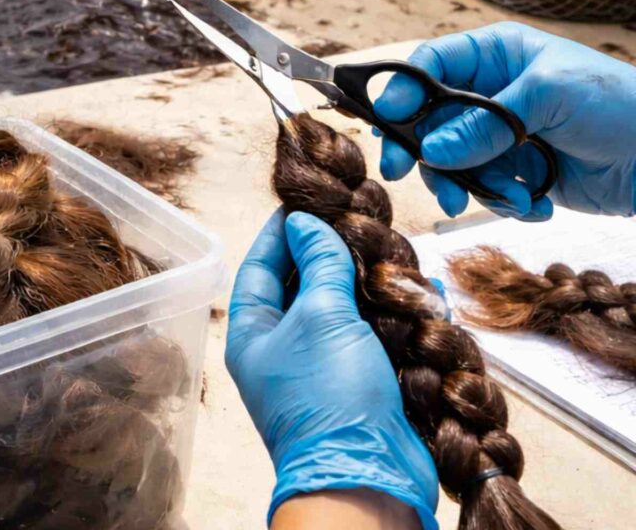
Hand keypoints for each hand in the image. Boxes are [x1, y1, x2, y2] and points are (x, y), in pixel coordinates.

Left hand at [227, 210, 437, 528]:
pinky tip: (423, 291)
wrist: (368, 474)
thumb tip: (302, 222)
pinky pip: (375, 336)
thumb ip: (317, 264)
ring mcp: (324, 369)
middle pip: (303, 287)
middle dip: (331, 254)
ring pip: (344, 310)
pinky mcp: (362, 383)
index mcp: (255, 334)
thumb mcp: (320, 316)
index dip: (280, 234)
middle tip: (356, 221)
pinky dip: (397, 313)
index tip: (302, 203)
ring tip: (391, 249)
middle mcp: (284, 350)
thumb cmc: (330, 395)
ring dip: (369, 281)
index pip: (259, 269)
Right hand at [374, 22, 635, 219]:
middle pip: (427, 121)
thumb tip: (431, 151)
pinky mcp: (511, 172)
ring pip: (449, 163)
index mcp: (495, 56)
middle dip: (421, 150)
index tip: (388, 122)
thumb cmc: (617, 105)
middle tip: (404, 172)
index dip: (402, 92)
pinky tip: (532, 202)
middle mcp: (489, 93)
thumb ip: (485, 124)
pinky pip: (481, 189)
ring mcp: (498, 135)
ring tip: (499, 198)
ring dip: (466, 185)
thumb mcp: (548, 99)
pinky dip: (501, 201)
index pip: (430, 67)